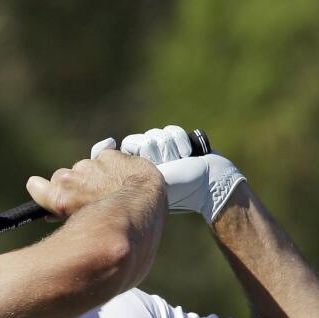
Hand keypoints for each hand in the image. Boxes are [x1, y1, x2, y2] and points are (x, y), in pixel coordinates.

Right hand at [25, 149, 163, 218]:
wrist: (142, 202)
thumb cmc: (114, 222)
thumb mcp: (84, 226)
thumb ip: (65, 216)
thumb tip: (51, 215)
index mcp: (60, 197)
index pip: (36, 186)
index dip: (41, 188)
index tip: (42, 188)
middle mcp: (70, 178)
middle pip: (62, 177)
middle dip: (73, 185)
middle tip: (89, 196)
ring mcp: (89, 165)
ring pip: (85, 168)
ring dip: (94, 176)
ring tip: (110, 189)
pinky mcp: (107, 155)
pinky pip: (104, 159)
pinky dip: (111, 166)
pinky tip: (121, 178)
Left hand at [104, 125, 245, 223]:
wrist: (207, 183)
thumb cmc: (177, 187)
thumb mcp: (148, 183)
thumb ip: (127, 171)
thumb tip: (111, 148)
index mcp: (137, 168)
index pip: (130, 144)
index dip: (141, 149)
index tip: (155, 162)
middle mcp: (148, 157)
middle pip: (145, 138)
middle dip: (159, 151)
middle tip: (167, 165)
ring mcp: (163, 148)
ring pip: (159, 134)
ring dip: (171, 149)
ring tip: (179, 161)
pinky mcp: (177, 140)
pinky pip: (171, 130)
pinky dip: (181, 141)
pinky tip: (187, 154)